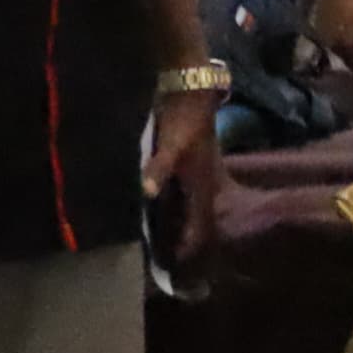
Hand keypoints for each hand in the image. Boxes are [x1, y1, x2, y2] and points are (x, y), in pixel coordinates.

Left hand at [144, 90, 221, 261]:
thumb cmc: (183, 120)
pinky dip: (174, 204)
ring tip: (164, 236)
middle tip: (170, 255)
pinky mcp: (189, 161)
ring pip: (193, 205)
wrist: (190, 88)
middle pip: (200, 218)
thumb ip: (158, 170)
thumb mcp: (170, 147)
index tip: (176, 264)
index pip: (202, 224)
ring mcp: (199, 171)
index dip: (190, 245)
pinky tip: (159, 205)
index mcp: (205, 183)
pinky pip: (183, 192)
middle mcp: (206, 181)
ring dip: (182, 221)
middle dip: (188, 237)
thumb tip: (146, 195)